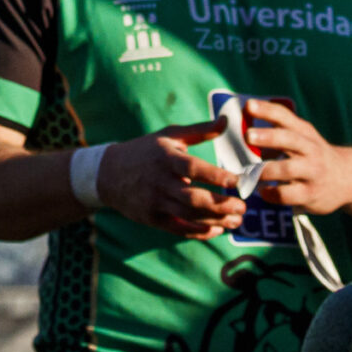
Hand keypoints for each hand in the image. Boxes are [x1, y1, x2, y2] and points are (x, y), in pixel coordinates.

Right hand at [97, 119, 245, 238]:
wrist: (108, 174)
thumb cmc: (146, 151)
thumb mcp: (169, 135)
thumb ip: (200, 130)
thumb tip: (226, 120)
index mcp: (165, 157)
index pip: (193, 168)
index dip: (216, 176)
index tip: (237, 181)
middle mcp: (159, 181)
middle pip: (193, 197)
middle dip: (221, 204)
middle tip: (243, 207)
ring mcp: (154, 202)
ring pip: (189, 215)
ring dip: (216, 220)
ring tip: (237, 220)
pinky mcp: (152, 218)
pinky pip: (179, 228)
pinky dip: (199, 231)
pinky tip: (217, 228)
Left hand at [241, 98, 351, 216]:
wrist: (349, 178)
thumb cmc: (314, 154)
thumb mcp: (303, 137)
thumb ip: (278, 128)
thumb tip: (242, 119)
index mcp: (304, 132)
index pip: (285, 116)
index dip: (266, 110)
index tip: (249, 105)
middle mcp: (310, 149)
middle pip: (290, 139)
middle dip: (268, 137)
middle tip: (248, 135)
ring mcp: (312, 172)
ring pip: (287, 169)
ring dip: (266, 170)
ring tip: (249, 173)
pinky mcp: (310, 194)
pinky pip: (288, 194)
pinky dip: (272, 193)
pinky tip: (263, 192)